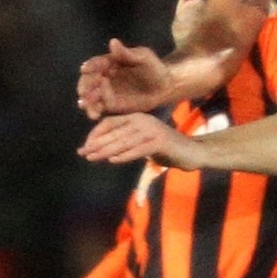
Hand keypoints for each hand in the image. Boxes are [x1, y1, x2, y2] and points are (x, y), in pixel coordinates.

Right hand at [77, 40, 174, 120]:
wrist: (165, 87)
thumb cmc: (154, 68)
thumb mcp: (143, 57)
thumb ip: (127, 53)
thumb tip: (113, 42)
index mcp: (109, 62)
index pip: (96, 63)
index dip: (90, 66)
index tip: (85, 69)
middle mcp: (104, 76)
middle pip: (89, 80)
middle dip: (85, 86)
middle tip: (84, 92)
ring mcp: (106, 91)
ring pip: (91, 95)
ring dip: (86, 100)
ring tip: (85, 106)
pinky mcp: (110, 104)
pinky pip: (99, 108)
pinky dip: (94, 111)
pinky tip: (94, 115)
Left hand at [79, 113, 199, 167]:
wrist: (193, 152)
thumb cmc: (166, 149)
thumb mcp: (142, 142)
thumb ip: (126, 142)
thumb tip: (102, 149)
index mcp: (137, 117)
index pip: (110, 123)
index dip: (95, 134)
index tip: (85, 146)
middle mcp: (143, 120)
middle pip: (114, 132)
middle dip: (97, 144)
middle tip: (83, 153)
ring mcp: (153, 130)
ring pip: (123, 141)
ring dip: (106, 150)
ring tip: (93, 158)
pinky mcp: (161, 141)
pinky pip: (138, 149)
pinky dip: (125, 155)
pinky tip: (113, 160)